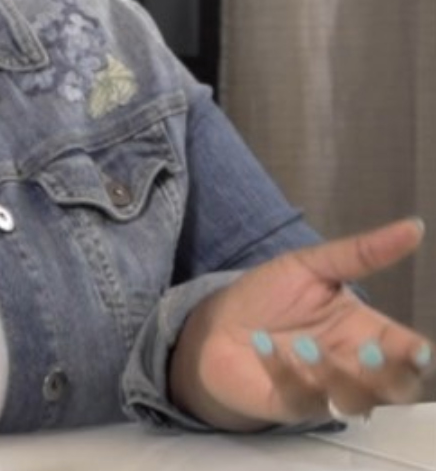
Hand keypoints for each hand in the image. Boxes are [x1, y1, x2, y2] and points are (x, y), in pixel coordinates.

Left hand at [171, 217, 432, 428]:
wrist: (216, 323)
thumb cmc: (270, 297)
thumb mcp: (312, 265)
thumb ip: (362, 253)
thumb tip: (414, 227)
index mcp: (369, 334)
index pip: (409, 353)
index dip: (417, 355)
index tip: (414, 348)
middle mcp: (354, 368)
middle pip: (395, 388)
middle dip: (389, 375)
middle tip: (369, 351)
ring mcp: (323, 390)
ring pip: (354, 402)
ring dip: (336, 376)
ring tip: (305, 346)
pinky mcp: (288, 404)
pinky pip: (299, 398)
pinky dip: (284, 372)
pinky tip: (262, 345)